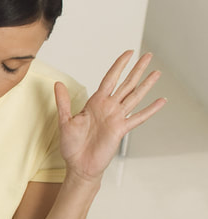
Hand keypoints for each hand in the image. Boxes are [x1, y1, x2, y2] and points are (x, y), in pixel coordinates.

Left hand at [55, 50, 166, 183]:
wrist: (78, 165)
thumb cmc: (71, 145)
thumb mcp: (64, 121)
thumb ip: (63, 102)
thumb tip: (57, 83)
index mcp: (95, 103)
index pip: (110, 79)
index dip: (119, 65)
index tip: (128, 53)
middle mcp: (108, 108)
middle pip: (126, 84)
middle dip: (137, 69)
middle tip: (148, 55)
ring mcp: (117, 118)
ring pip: (135, 96)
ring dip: (146, 84)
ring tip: (157, 72)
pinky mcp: (121, 130)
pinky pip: (139, 118)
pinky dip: (150, 110)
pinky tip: (161, 101)